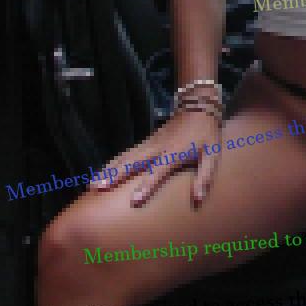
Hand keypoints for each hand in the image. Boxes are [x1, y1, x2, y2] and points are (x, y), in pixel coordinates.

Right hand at [89, 110, 221, 207]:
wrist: (198, 105)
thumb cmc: (206, 133)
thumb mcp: (212, 154)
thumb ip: (205, 176)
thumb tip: (198, 199)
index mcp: (174, 153)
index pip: (158, 171)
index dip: (147, 185)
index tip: (134, 200)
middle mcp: (158, 148)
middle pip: (132, 162)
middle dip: (115, 175)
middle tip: (97, 189)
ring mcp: (149, 143)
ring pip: (125, 157)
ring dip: (108, 170)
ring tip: (92, 186)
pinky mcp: (146, 141)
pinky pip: (126, 153)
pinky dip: (112, 163)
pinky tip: (102, 173)